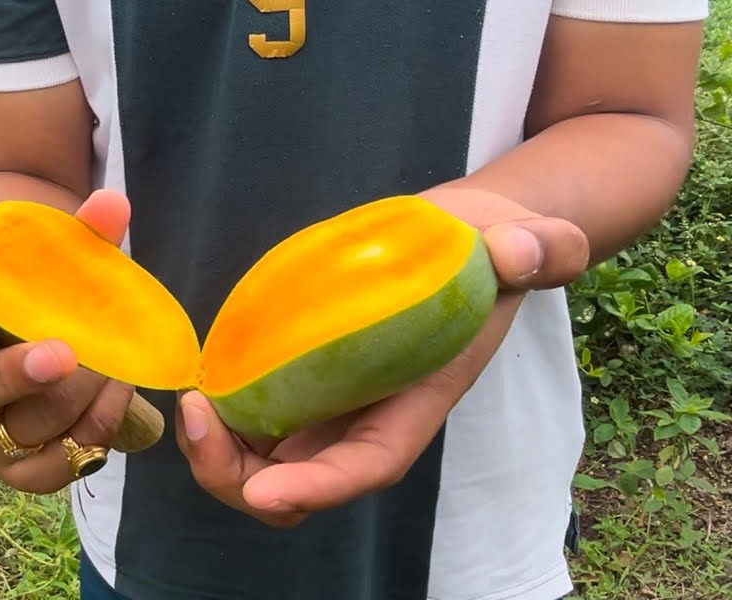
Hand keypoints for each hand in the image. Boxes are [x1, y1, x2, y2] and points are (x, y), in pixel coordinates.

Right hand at [0, 189, 138, 493]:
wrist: (73, 335)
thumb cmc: (45, 289)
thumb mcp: (56, 256)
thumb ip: (80, 230)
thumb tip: (112, 205)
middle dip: (11, 375)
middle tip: (60, 353)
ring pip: (17, 431)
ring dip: (73, 399)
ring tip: (111, 365)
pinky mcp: (20, 466)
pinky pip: (52, 465)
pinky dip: (93, 429)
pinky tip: (117, 392)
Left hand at [174, 186, 591, 527]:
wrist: (461, 239)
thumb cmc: (492, 250)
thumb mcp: (528, 242)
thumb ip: (541, 250)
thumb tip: (521, 250)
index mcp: (415, 403)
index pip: (369, 464)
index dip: (318, 486)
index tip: (267, 491)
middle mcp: (364, 418)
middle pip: (295, 484)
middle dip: (240, 478)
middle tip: (200, 417)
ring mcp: (326, 402)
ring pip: (261, 462)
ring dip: (217, 452)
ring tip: (190, 401)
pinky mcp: (296, 373)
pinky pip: (247, 415)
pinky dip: (217, 414)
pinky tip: (195, 380)